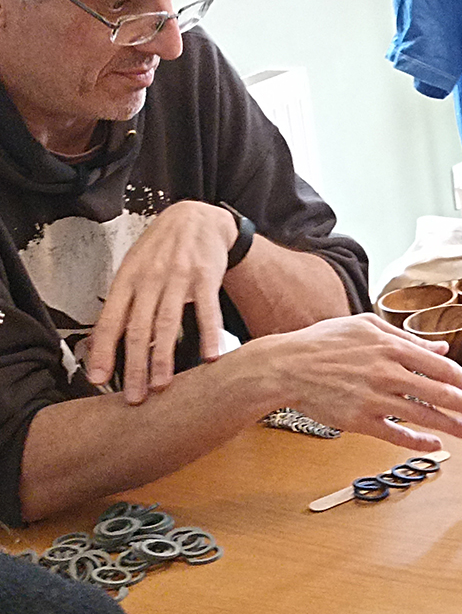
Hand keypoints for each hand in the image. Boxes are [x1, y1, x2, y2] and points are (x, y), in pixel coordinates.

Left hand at [87, 200, 235, 403]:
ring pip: (168, 323)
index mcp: (128, 279)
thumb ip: (123, 304)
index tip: (99, 380)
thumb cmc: (162, 248)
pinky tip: (210, 356)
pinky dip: (209, 334)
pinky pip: (207, 310)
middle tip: (135, 396)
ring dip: (164, 358)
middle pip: (138, 329)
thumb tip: (100, 343)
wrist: (195, 217)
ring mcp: (178, 277)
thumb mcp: (134, 269)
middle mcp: (150, 279)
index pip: (111, 320)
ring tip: (163, 385)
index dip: (104, 352)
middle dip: (135, 366)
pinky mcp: (206, 276)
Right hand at [254, 313, 461, 450]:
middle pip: (441, 394)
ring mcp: (374, 397)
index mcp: (392, 346)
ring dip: (454, 428)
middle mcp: (388, 372)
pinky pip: (396, 434)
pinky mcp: (359, 419)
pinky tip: (436, 445)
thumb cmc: (326, 342)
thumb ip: (407, 339)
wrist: (287, 366)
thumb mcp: (367, 327)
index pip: (441, 368)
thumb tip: (440, 349)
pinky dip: (418, 441)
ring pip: (424, 416)